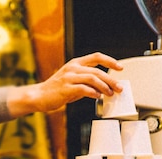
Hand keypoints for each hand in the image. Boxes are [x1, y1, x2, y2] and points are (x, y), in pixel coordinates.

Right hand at [7, 53, 123, 116]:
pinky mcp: (66, 88)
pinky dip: (93, 93)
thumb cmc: (58, 90)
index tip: (120, 67)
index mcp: (76, 63)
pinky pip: (83, 89)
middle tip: (119, 88)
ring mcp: (69, 77)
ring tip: (110, 94)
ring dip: (104, 87)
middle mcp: (73, 68)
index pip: (96, 57)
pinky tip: (98, 97)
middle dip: (111, 79)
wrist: (40, 96)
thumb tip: (105, 88)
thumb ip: (88, 82)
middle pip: (97, 71)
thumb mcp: (75, 82)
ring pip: (91, 79)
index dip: (109, 61)